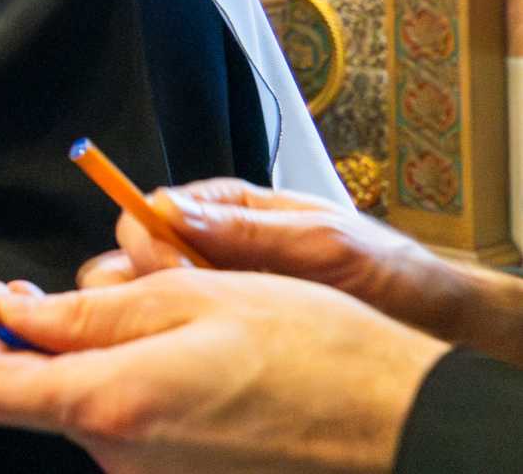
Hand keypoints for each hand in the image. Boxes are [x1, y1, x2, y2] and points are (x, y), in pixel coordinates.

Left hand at [0, 270, 443, 473]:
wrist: (404, 426)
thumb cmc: (313, 352)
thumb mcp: (192, 297)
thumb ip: (89, 315)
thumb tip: (16, 314)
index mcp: (112, 406)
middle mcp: (122, 459)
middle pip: (42, 394)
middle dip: (49, 333)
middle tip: (103, 288)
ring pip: (92, 407)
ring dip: (103, 358)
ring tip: (176, 316)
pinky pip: (136, 431)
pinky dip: (139, 387)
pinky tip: (195, 357)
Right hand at [79, 178, 522, 366]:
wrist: (433, 322)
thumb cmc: (388, 271)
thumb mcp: (324, 242)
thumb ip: (248, 228)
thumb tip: (173, 210)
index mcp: (229, 209)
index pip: (152, 212)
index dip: (148, 239)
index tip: (169, 267)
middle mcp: (212, 248)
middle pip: (136, 258)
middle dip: (137, 282)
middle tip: (174, 307)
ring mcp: (218, 294)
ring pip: (146, 301)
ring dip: (151, 317)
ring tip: (188, 336)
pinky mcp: (226, 333)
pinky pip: (178, 335)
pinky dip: (173, 346)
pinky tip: (197, 359)